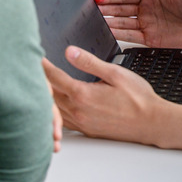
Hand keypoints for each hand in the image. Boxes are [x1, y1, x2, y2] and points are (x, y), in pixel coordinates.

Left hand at [43, 48, 165, 145]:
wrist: (151, 123)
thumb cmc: (137, 98)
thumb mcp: (115, 73)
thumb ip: (89, 62)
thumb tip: (69, 51)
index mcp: (83, 94)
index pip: (55, 78)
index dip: (43, 66)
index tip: (35, 57)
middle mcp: (78, 111)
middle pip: (49, 95)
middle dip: (40, 81)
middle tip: (31, 69)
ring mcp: (81, 123)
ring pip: (54, 110)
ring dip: (45, 98)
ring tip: (38, 86)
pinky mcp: (87, 130)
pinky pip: (63, 120)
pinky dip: (55, 112)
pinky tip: (54, 107)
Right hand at [94, 0, 181, 48]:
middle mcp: (146, 9)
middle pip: (120, 9)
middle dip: (105, 10)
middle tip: (88, 11)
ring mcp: (148, 25)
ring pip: (122, 24)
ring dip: (108, 23)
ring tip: (92, 23)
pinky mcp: (151, 40)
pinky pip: (131, 38)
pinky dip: (118, 36)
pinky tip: (107, 34)